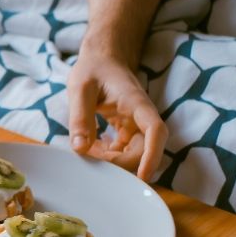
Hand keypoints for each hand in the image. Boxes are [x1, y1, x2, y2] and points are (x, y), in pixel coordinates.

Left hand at [66, 53, 166, 180]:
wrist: (101, 59)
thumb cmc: (92, 69)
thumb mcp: (80, 88)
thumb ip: (80, 117)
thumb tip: (80, 148)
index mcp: (136, 103)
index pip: (155, 131)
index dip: (152, 156)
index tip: (143, 177)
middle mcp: (141, 116)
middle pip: (145, 150)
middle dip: (121, 163)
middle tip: (91, 159)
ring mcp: (136, 124)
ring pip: (134, 153)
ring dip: (114, 161)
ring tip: (88, 152)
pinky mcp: (127, 129)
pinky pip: (124, 150)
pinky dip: (109, 155)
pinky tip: (91, 149)